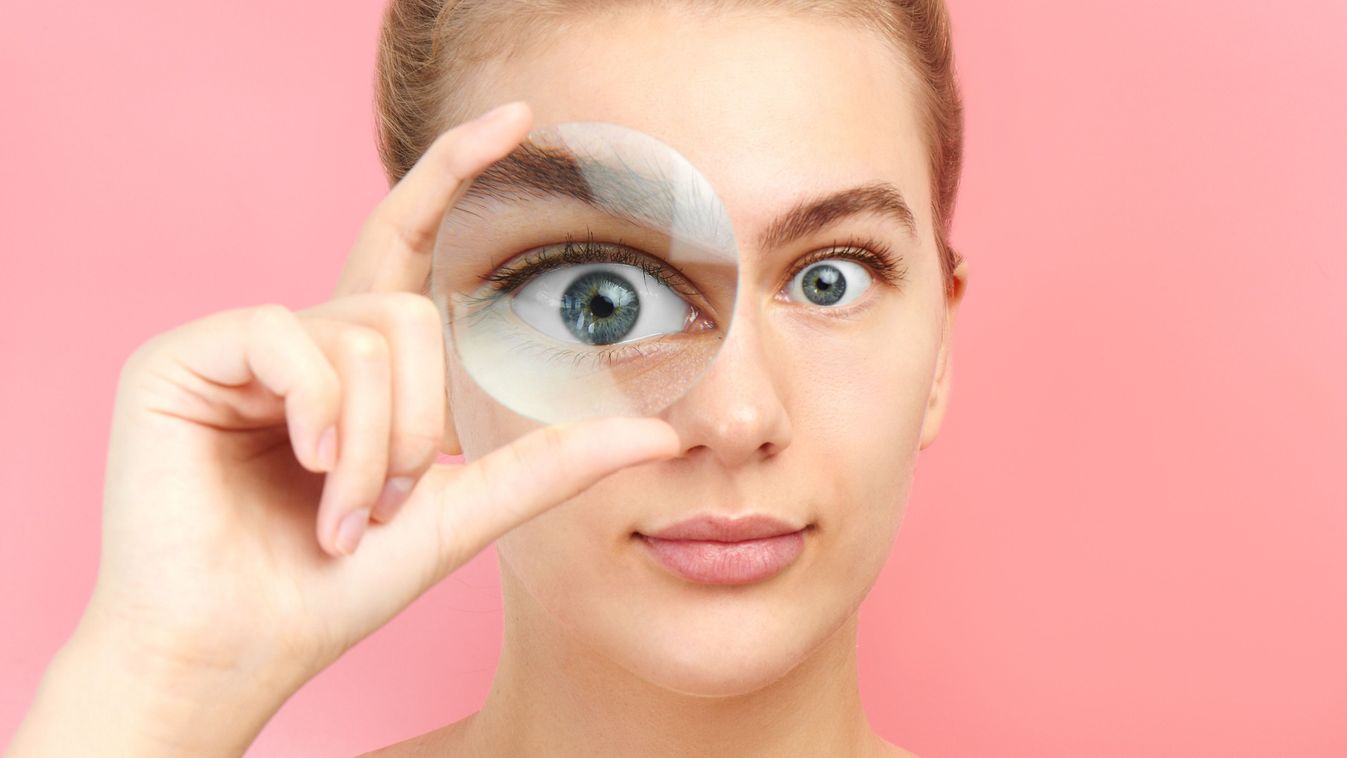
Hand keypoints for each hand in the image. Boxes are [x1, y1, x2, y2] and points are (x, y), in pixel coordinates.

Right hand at [9, 100, 681, 756]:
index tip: (518, 118)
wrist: (240, 645)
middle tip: (390, 500)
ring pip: (362, 332)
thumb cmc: (338, 585)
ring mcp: (245, 343)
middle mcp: (307, 339)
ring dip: (370, 445)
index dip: (455, 175)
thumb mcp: (462, 512)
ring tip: (344, 514)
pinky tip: (298, 462)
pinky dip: (315, 408)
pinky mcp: (183, 354)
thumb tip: (662, 432)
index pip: (411, 244)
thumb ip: (553, 462)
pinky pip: (287, 333)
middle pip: (407, 310)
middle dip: (419, 421)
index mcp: (362, 364)